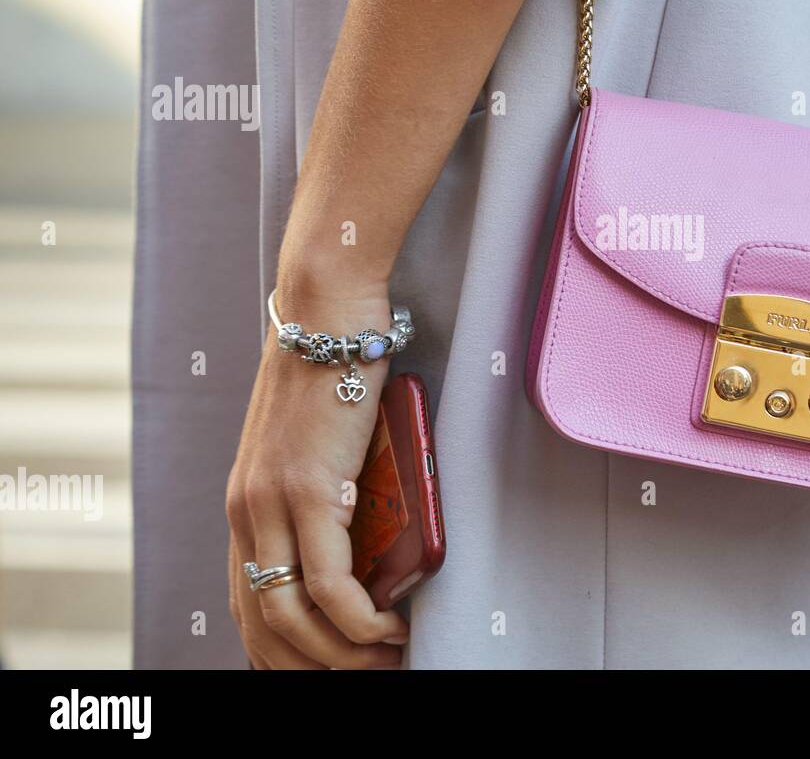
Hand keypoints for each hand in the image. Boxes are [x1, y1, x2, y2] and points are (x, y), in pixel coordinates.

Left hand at [226, 288, 408, 668]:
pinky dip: (360, 620)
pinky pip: (330, 584)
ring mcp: (272, 503)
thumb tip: (367, 526)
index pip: (248, 604)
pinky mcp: (308, 490)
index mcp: (246, 504)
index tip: (329, 665)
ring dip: (343, 654)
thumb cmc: (334, 365)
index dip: (284, 652)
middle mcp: (247, 512)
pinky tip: (390, 625)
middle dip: (315, 667)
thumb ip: (325, 486)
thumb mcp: (319, 441)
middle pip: (265, 625)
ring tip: (387, 658)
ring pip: (293, 617)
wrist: (326, 309)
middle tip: (368, 673)